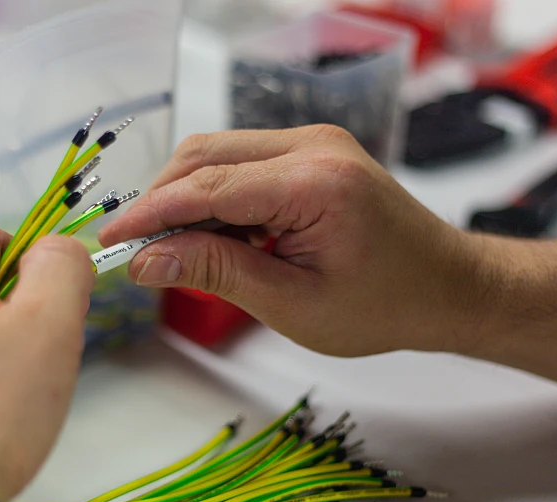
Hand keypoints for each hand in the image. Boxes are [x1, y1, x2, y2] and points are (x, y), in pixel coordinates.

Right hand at [99, 126, 488, 356]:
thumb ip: (216, 272)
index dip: (149, 214)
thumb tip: (146, 259)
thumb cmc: (385, 305)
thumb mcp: (293, 304)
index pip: (206, 187)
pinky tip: (213, 238)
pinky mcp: (312, 152)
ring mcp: (314, 142)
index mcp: (315, 181)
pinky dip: (215, 197)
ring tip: (175, 252)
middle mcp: (314, 144)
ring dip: (185, 198)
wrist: (448, 288)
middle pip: (205, 156)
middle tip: (136, 252)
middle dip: (161, 201)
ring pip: (218, 155)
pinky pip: (243, 163)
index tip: (109, 241)